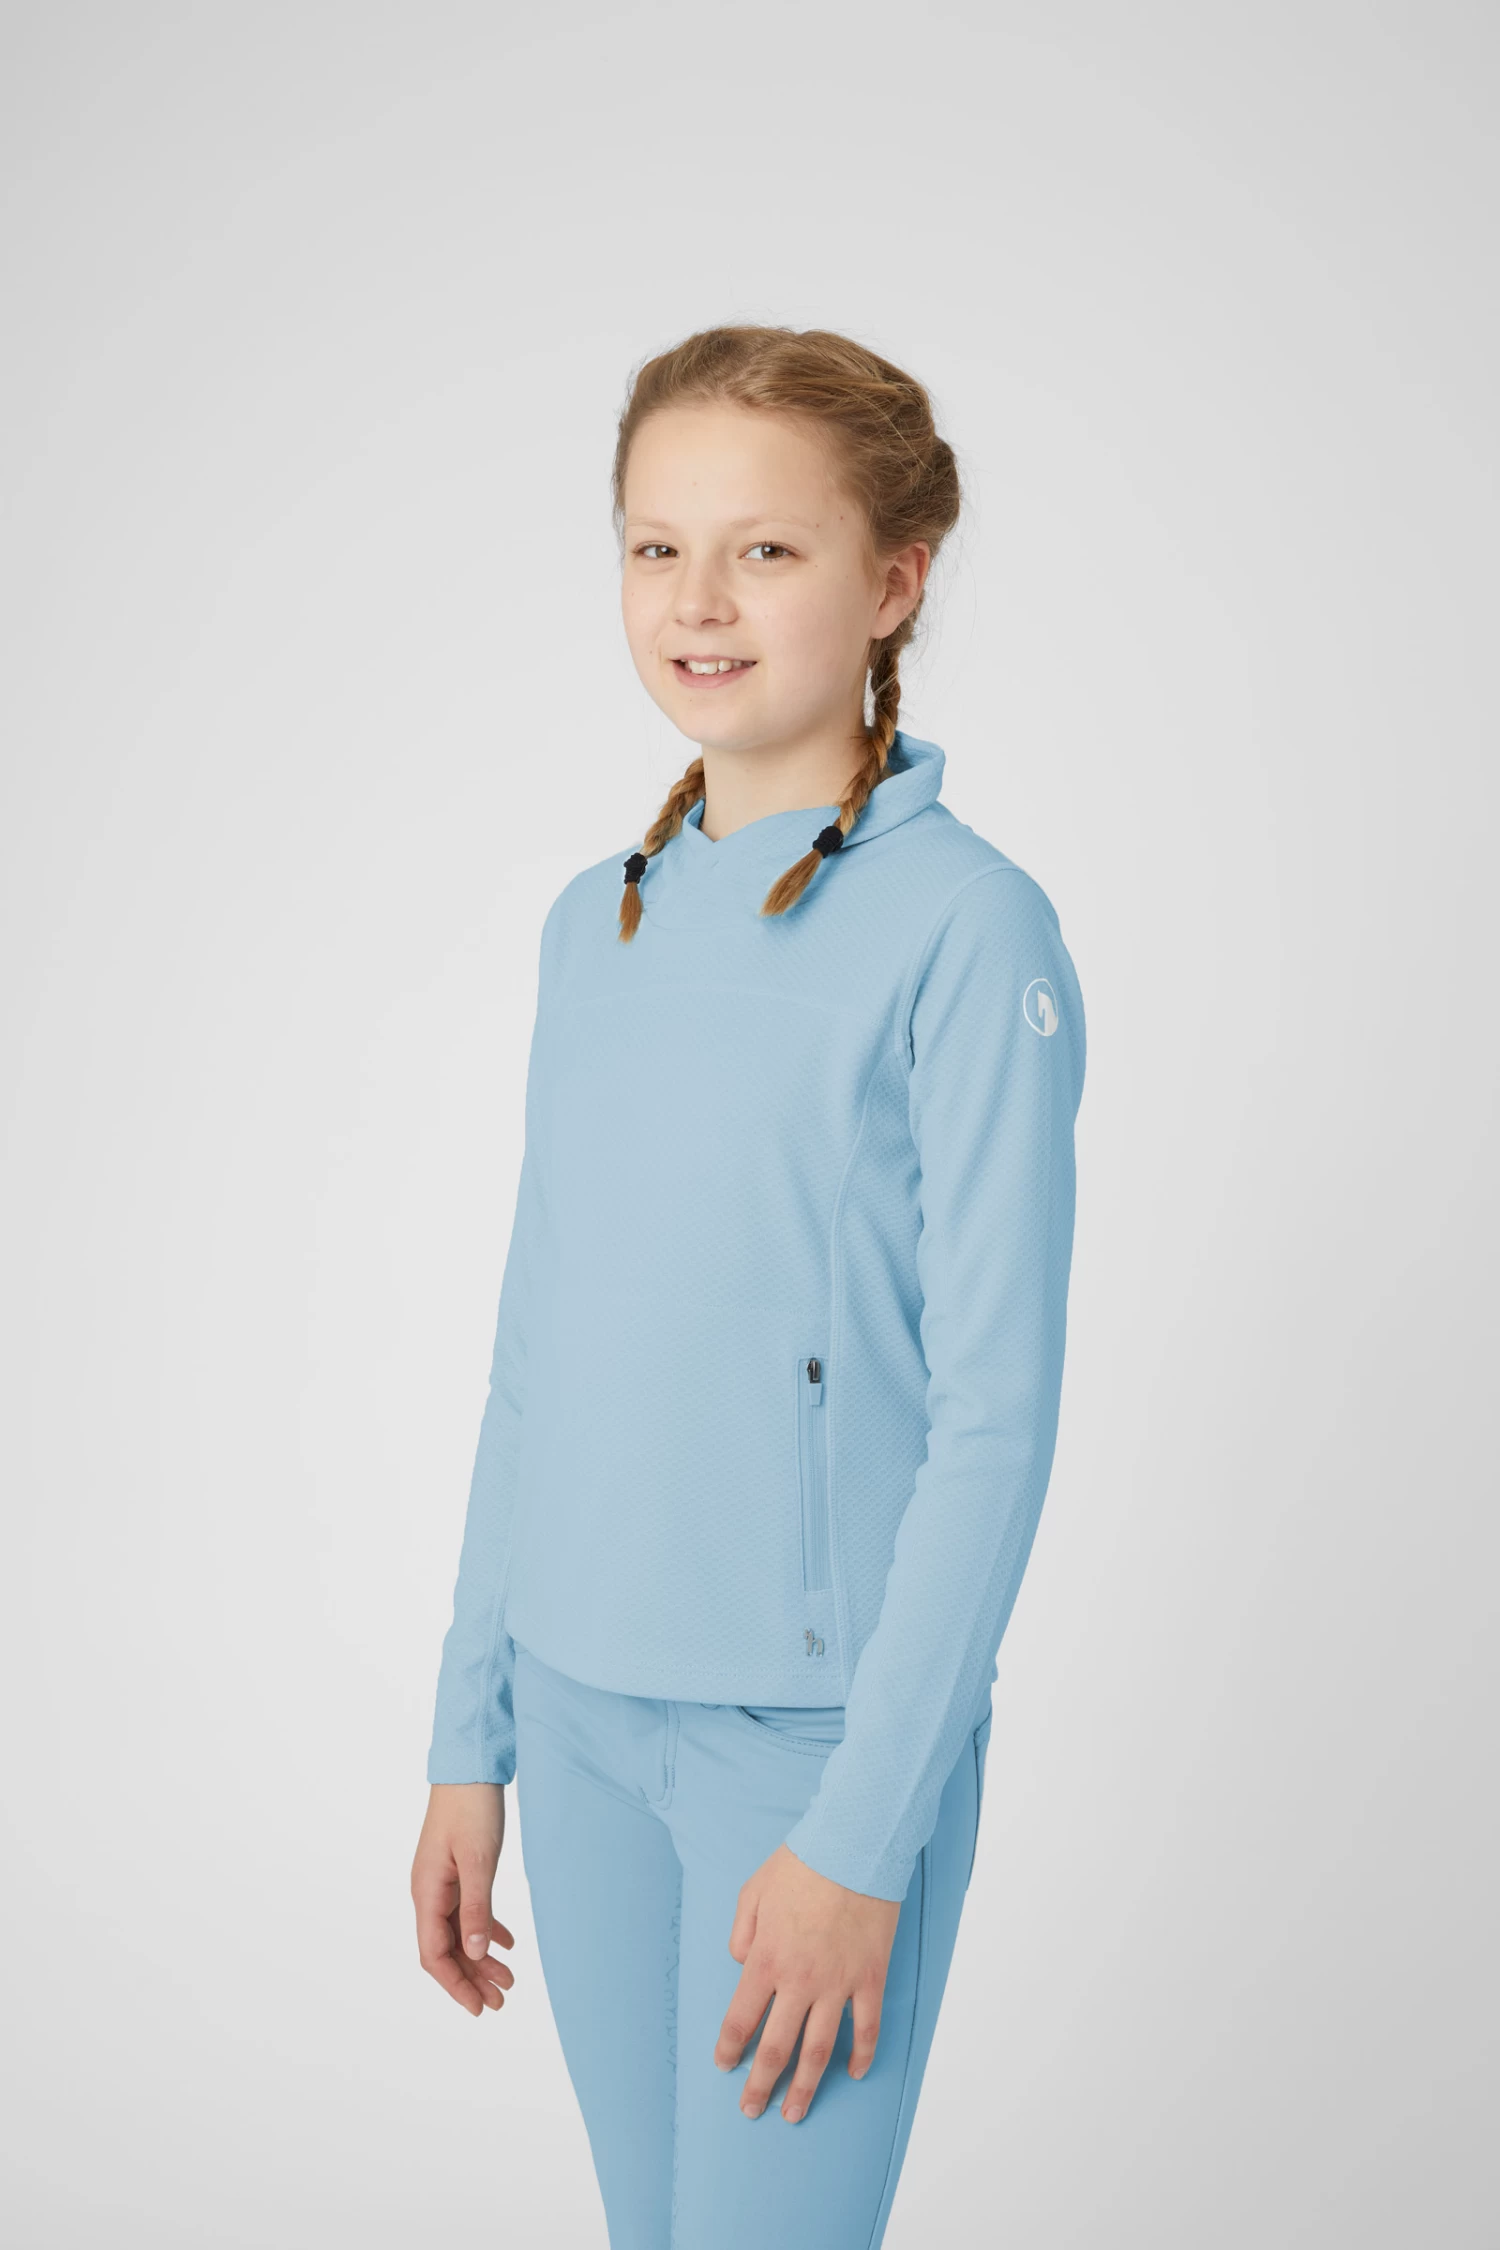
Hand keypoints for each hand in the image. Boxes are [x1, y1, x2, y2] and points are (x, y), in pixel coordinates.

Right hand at [412, 1782, 516, 2016]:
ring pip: (459, 1933)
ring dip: (481, 1958)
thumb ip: (477, 1908)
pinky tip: (507, 1944)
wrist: (470, 1766)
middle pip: (446, 1949)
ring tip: (509, 1980)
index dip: (455, 1984)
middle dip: (471, 1978)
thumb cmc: (471, 1808)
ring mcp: (443, 1882)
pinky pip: (468, 1911)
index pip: (434, 1954)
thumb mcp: (479, 1860)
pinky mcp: (458, 1871)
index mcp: (427, 1893)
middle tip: (501, 2001)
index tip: (479, 2007)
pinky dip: (486, 1929)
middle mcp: (429, 1892)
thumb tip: (475, 1953)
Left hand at [714, 1842, 899, 2122]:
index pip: (741, 2019)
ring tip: (795, 2113)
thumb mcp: (752, 1891)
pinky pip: (867, 2027)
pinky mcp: (870, 1977)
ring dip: (806, 2086)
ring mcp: (837, 1983)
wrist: (854, 1846)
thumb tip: (740, 1963)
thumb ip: (740, 1932)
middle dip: (761, 2085)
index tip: (725, 2066)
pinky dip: (862, 2054)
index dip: (731, 2048)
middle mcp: (799, 1981)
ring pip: (819, 2050)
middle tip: (752, 2110)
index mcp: (766, 1960)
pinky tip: (855, 2073)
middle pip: (777, 2047)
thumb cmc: (801, 1864)